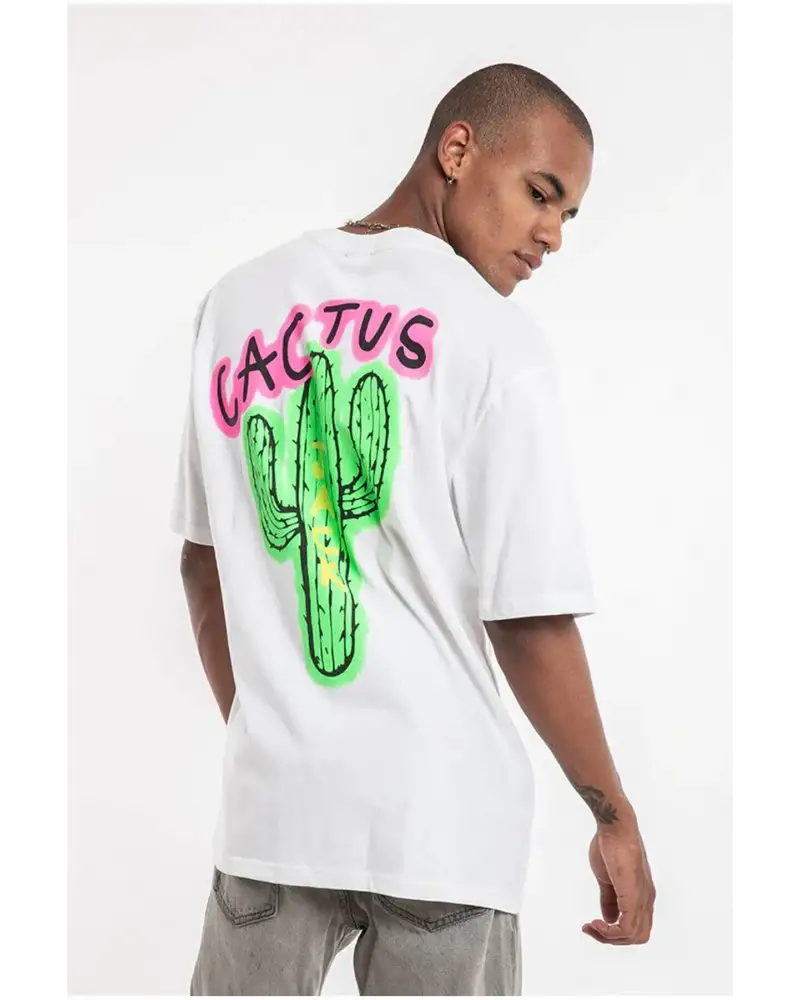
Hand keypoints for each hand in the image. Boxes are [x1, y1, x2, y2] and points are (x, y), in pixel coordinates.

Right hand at [581, 823, 655, 944]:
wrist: (615, 828)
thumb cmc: (611, 846)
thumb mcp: (608, 878)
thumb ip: (609, 899)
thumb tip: (608, 918)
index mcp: (642, 895)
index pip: (636, 926)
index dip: (616, 932)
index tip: (594, 924)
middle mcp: (647, 900)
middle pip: (638, 936)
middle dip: (613, 939)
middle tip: (592, 929)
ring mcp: (642, 898)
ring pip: (633, 935)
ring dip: (609, 937)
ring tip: (591, 926)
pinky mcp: (633, 895)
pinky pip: (626, 927)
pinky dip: (610, 932)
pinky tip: (596, 923)